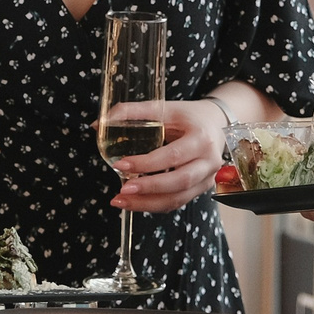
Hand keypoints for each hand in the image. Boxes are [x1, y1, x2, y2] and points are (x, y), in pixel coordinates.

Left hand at [109, 99, 231, 213]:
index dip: (146, 163)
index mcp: (201, 138)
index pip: (173, 155)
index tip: (121, 164)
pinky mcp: (201, 188)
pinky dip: (154, 205)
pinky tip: (135, 202)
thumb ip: (133, 112)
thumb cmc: (188, 116)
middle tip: (122, 190)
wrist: (215, 124)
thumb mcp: (164, 108)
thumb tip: (98, 124)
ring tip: (121, 201)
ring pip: (178, 198)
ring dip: (148, 203)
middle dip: (149, 188)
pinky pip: (177, 202)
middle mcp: (209, 161)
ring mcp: (208, 178)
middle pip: (180, 181)